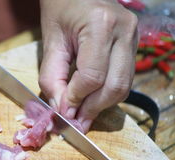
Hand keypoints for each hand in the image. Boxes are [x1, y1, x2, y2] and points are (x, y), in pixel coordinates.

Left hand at [39, 0, 137, 132]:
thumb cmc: (60, 9)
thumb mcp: (50, 43)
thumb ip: (53, 78)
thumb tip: (61, 110)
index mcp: (100, 25)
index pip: (92, 77)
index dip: (76, 99)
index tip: (63, 113)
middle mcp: (124, 31)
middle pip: (114, 86)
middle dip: (92, 109)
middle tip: (76, 124)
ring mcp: (133, 38)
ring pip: (123, 87)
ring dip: (101, 105)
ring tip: (82, 116)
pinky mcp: (133, 45)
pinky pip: (124, 79)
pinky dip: (107, 94)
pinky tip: (91, 100)